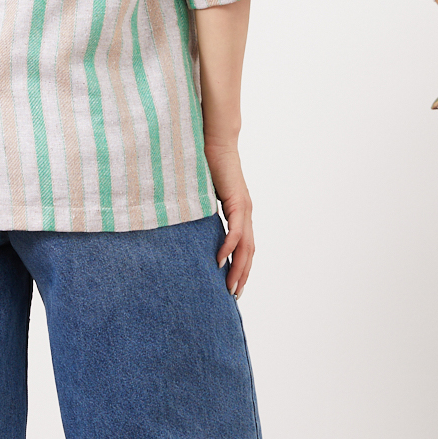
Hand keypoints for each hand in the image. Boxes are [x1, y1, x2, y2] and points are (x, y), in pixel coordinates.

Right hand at [203, 138, 253, 297]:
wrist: (215, 143)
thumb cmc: (208, 166)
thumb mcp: (204, 196)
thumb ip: (202, 212)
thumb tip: (189, 225)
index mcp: (240, 214)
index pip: (244, 247)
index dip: (240, 267)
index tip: (232, 285)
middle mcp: (246, 213)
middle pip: (248, 252)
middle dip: (241, 275)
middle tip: (233, 295)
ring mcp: (244, 208)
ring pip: (246, 246)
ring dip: (239, 268)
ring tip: (230, 285)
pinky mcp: (238, 201)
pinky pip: (236, 230)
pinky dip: (229, 247)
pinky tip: (220, 259)